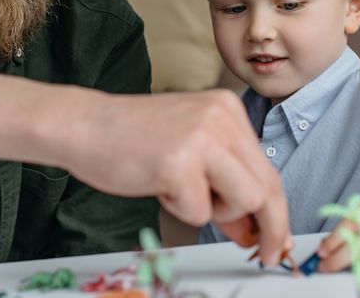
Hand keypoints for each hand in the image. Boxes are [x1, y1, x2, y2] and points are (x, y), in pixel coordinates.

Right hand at [64, 89, 290, 264]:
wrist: (83, 125)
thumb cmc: (131, 140)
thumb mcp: (189, 154)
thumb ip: (223, 186)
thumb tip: (254, 230)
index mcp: (227, 109)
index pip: (268, 169)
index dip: (277, 212)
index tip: (276, 240)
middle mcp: (221, 117)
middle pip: (267, 188)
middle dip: (269, 228)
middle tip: (261, 252)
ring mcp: (201, 137)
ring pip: (246, 200)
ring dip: (217, 212)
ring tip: (181, 193)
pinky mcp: (179, 161)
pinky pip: (201, 211)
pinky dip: (180, 210)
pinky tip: (158, 185)